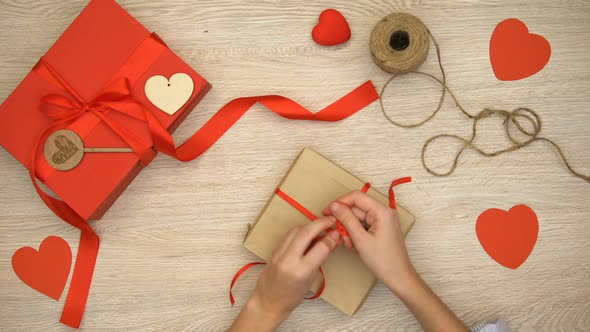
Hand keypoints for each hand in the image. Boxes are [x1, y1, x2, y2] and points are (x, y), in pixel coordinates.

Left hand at [230, 217, 341, 330]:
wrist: (269, 300)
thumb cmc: (292, 296)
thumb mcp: (311, 280)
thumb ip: (320, 258)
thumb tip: (331, 240)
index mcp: (300, 272)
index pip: (320, 248)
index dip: (331, 238)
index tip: (337, 233)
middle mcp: (288, 260)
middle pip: (306, 233)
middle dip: (320, 223)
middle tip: (331, 220)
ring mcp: (279, 254)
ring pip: (296, 230)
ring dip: (310, 225)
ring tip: (320, 227)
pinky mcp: (274, 250)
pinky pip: (289, 234)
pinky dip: (300, 230)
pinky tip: (308, 233)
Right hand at [324, 191, 468, 331]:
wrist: (399, 277)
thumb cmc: (382, 261)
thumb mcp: (360, 240)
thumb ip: (346, 220)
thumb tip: (334, 205)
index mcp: (382, 211)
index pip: (356, 197)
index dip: (340, 202)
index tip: (327, 212)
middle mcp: (384, 212)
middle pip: (357, 208)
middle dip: (345, 221)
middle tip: (339, 235)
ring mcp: (383, 220)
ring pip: (358, 217)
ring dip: (349, 229)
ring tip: (349, 244)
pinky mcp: (381, 227)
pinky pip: (364, 224)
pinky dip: (356, 233)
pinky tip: (354, 245)